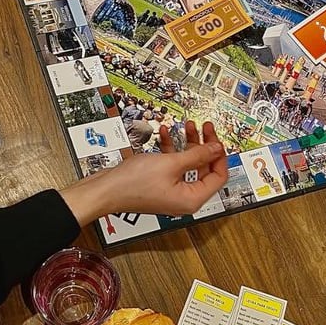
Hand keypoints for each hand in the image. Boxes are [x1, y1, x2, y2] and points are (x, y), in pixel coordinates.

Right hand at [61, 121, 227, 224]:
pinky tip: (166, 134)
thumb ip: (197, 155)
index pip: (218, 177)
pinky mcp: (160, 185)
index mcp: (192, 199)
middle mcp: (184, 198)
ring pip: (188, 165)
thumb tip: (216, 148)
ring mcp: (171, 192)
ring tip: (186, 126)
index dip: (219, 155)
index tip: (216, 138)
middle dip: (203, 145)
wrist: (105, 190)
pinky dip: (171, 150)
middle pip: (204, 168)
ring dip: (187, 144)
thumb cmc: (133, 184)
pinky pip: (172, 166)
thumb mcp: (171, 163)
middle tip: (203, 127)